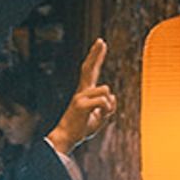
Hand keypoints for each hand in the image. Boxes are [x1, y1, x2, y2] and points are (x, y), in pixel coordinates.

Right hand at [49, 36, 115, 156]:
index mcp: (84, 92)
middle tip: (101, 41)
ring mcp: (80, 96)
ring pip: (106, 90)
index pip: (90, 70)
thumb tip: (113, 98)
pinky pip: (104, 102)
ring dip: (108, 105)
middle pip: (89, 68)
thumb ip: (107, 108)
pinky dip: (106, 110)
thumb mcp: (99, 118)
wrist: (66, 138)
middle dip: (96, 54)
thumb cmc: (81, 129)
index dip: (96, 57)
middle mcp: (81, 91)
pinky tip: (98, 116)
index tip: (100, 44)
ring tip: (99, 116)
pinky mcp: (81, 104)